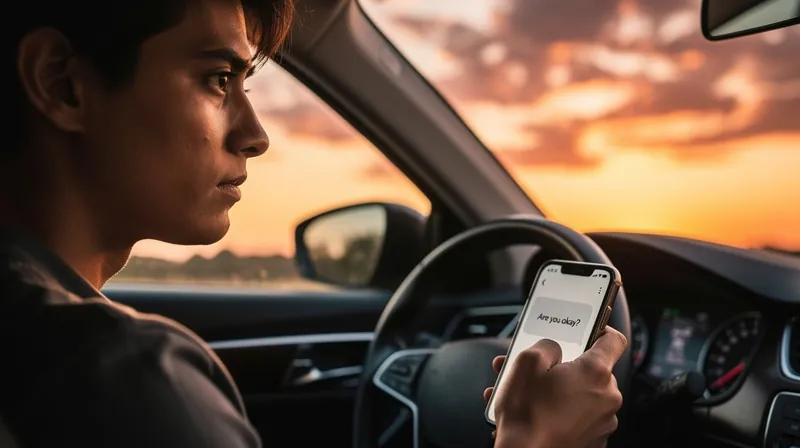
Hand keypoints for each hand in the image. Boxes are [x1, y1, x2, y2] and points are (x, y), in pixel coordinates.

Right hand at [484, 327, 627, 447]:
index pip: (614, 339)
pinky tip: (536, 412)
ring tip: (528, 394)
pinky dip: (561, 411)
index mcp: (596, 372)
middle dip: (565, 366)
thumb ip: (546, 345)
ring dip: (559, 390)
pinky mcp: (593, 439)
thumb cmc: (527, 415)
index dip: (600, 330)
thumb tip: (553, 348)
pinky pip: (579, 416)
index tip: (588, 330)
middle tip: (540, 369)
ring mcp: (602, 421)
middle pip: (592, 369)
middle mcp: (607, 397)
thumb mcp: (527, 362)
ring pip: (582, 394)